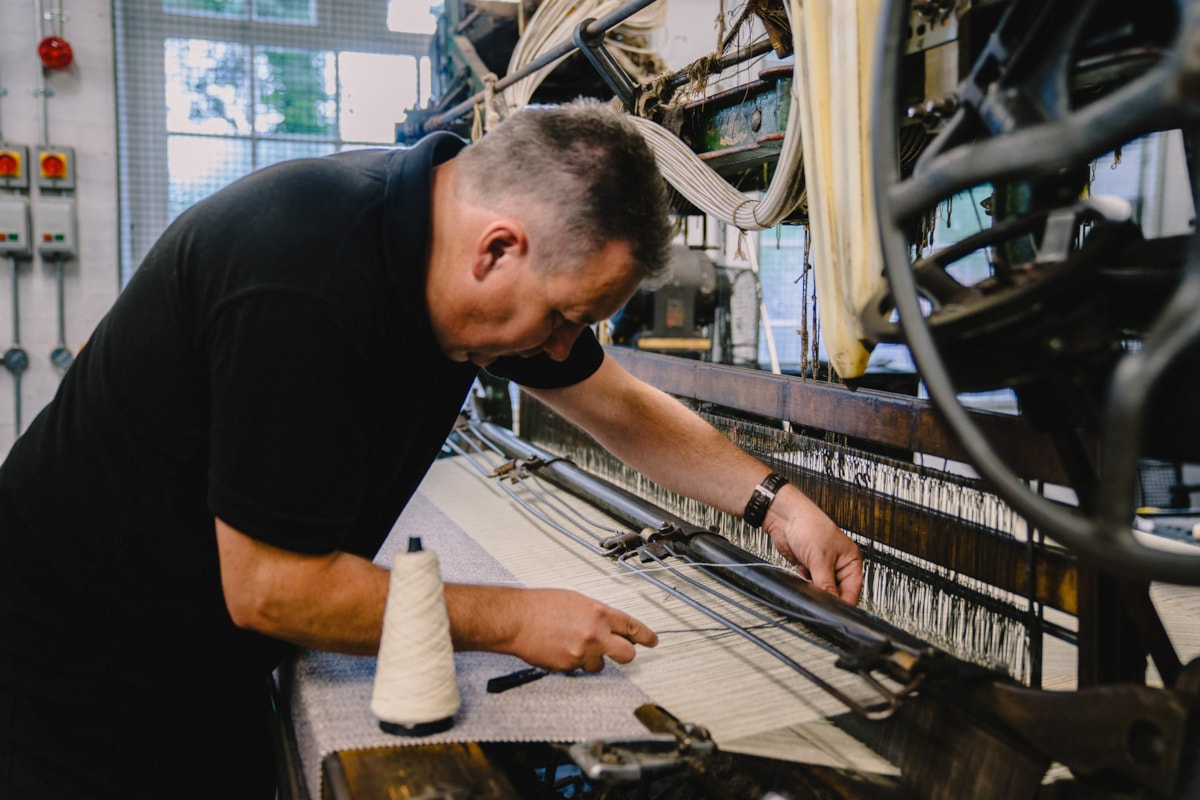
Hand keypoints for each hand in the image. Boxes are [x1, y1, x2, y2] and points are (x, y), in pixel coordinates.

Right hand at [506, 588, 657, 672]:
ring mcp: (582, 653)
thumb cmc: (540, 606)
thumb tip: (608, 624)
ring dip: (592, 658)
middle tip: (620, 650)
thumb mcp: (575, 600)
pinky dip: (572, 662)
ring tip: (574, 645)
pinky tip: (560, 649)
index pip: (632, 627)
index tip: (652, 640)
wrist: (516, 619)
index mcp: (599, 613)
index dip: (645, 635)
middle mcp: (595, 634)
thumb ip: (596, 613)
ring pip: (600, 665)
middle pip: (627, 654)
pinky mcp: (568, 667)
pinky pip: (578, 669)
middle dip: (625, 653)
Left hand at [764, 485, 862, 603]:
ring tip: (807, 576)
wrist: (784, 517)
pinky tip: (801, 572)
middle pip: (836, 592)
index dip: (842, 603)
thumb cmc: (808, 525)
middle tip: (816, 591)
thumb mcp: (820, 559)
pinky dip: (804, 582)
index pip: (852, 591)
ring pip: (821, 589)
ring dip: (813, 587)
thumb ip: (825, 585)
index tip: (831, 610)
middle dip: (825, 594)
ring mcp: (823, 566)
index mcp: (851, 561)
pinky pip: (809, 583)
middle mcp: (839, 565)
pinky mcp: (808, 567)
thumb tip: (830, 604)